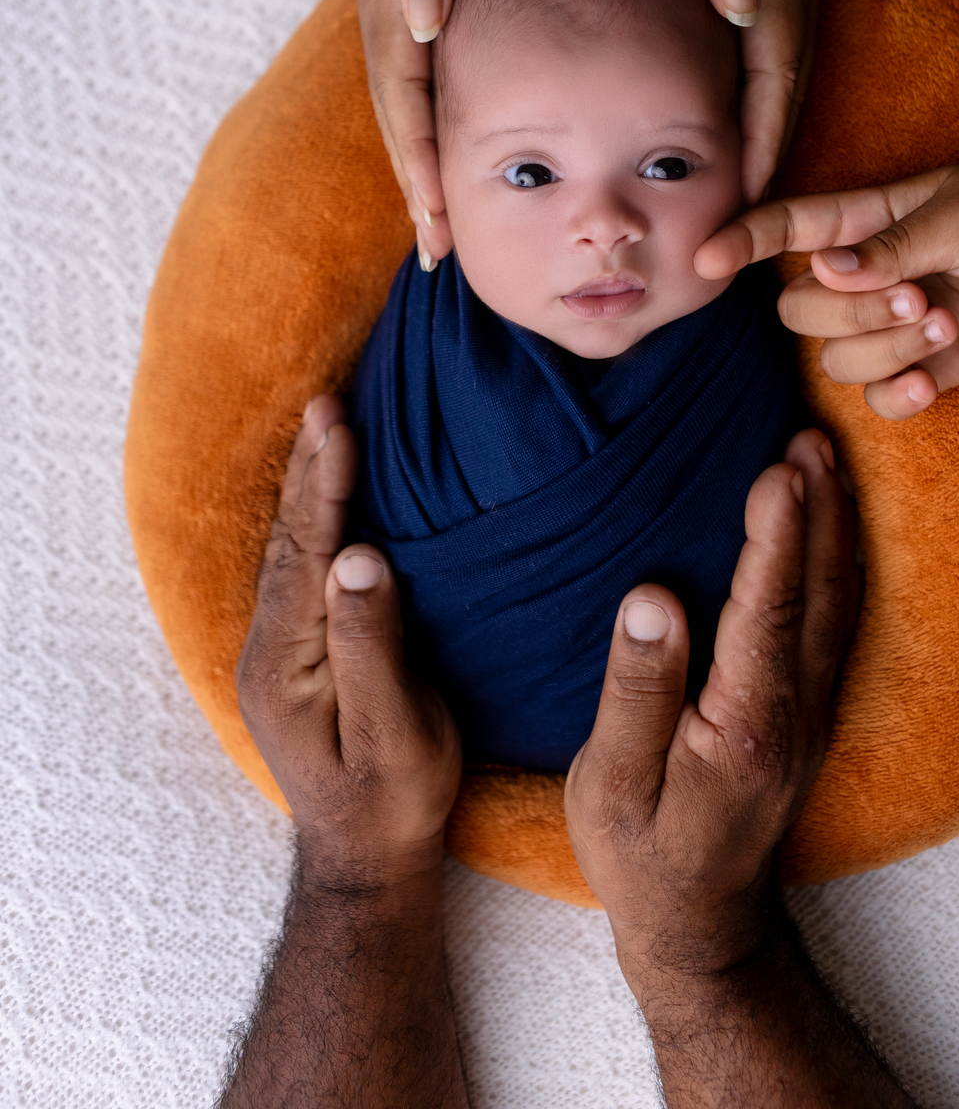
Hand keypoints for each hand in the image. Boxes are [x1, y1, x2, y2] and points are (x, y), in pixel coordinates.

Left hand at [236, 395, 461, 882]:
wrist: (367, 853)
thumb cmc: (393, 797)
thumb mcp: (393, 731)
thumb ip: (371, 645)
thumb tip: (360, 558)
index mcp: (288, 662)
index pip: (307, 555)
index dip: (324, 488)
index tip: (338, 424)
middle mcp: (271, 645)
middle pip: (289, 539)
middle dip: (310, 466)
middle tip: (328, 397)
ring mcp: (281, 645)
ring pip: (292, 545)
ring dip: (309, 480)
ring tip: (327, 420)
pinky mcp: (301, 645)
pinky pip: (304, 561)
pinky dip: (316, 512)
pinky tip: (331, 484)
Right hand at [358, 0, 558, 263]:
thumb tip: (417, 16)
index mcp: (389, 2)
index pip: (401, 96)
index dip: (417, 156)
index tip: (436, 211)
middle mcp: (393, 26)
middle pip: (402, 121)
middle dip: (418, 188)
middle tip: (441, 251)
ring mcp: (415, 34)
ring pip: (418, 121)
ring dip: (430, 180)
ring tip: (449, 241)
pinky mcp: (444, 38)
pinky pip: (442, 104)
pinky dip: (453, 149)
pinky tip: (476, 186)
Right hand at [564, 429, 859, 979]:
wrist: (702, 929)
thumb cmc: (642, 857)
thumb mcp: (611, 785)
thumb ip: (634, 692)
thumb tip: (651, 600)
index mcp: (744, 725)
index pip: (767, 611)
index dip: (777, 537)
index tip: (780, 469)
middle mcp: (792, 713)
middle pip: (819, 594)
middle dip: (818, 510)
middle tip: (813, 436)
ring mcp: (809, 714)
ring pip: (836, 604)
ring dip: (834, 527)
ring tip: (825, 459)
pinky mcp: (807, 715)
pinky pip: (834, 623)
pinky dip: (835, 563)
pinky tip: (827, 529)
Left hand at [631, 0, 818, 205]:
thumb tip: (742, 9)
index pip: (776, 81)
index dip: (764, 142)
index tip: (748, 199)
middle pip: (784, 96)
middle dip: (767, 163)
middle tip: (739, 226)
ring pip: (777, 86)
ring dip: (761, 142)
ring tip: (732, 201)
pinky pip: (761, 63)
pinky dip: (748, 106)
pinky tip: (717, 136)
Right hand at [695, 139, 958, 421]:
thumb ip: (893, 244)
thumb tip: (826, 267)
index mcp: (865, 220)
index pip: (787, 229)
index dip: (742, 241)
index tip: (703, 258)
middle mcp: (868, 276)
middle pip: (800, 312)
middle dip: (848, 314)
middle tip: (917, 295)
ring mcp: (895, 324)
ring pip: (837, 359)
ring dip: (884, 349)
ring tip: (944, 322)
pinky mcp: (929, 365)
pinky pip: (879, 398)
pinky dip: (898, 393)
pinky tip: (932, 376)